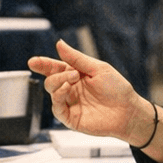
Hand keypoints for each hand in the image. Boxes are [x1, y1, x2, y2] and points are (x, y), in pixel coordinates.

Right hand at [28, 39, 151, 142]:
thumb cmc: (117, 89)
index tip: (33, 61)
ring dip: (58, 82)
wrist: (128, 111)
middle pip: (51, 79)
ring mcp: (70, 104)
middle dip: (56, 73)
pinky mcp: (71, 118)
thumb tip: (59, 43)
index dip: (43, 64)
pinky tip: (67, 91)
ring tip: (72, 80)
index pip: (55, 68)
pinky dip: (58, 97)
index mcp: (76, 75)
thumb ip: (76, 58)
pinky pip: (56, 108)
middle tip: (73, 74)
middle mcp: (71, 89)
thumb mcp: (98, 68)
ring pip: (52, 91)